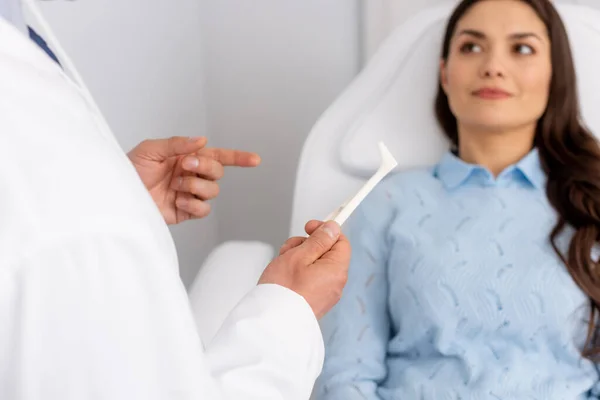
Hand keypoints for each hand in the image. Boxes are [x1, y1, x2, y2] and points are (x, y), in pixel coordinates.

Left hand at [127, 136, 260, 224]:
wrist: (116, 195)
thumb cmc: (129, 169)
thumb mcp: (151, 149)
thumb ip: (178, 143)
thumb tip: (202, 141)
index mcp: (187, 158)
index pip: (218, 157)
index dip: (238, 158)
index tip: (255, 160)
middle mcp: (191, 176)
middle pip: (217, 172)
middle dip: (205, 167)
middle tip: (185, 166)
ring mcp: (189, 194)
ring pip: (212, 191)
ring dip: (196, 186)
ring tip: (176, 185)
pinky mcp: (184, 213)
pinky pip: (202, 209)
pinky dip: (193, 204)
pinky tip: (178, 201)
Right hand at [258, 220, 350, 318]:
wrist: (272, 323)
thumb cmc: (284, 290)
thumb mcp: (300, 255)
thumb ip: (319, 240)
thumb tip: (332, 229)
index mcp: (336, 269)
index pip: (341, 241)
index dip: (325, 231)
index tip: (309, 227)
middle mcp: (335, 283)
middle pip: (326, 253)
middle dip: (306, 246)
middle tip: (289, 250)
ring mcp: (325, 294)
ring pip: (315, 265)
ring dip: (299, 259)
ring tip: (282, 265)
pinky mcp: (314, 301)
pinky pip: (310, 279)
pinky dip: (298, 273)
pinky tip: (284, 276)